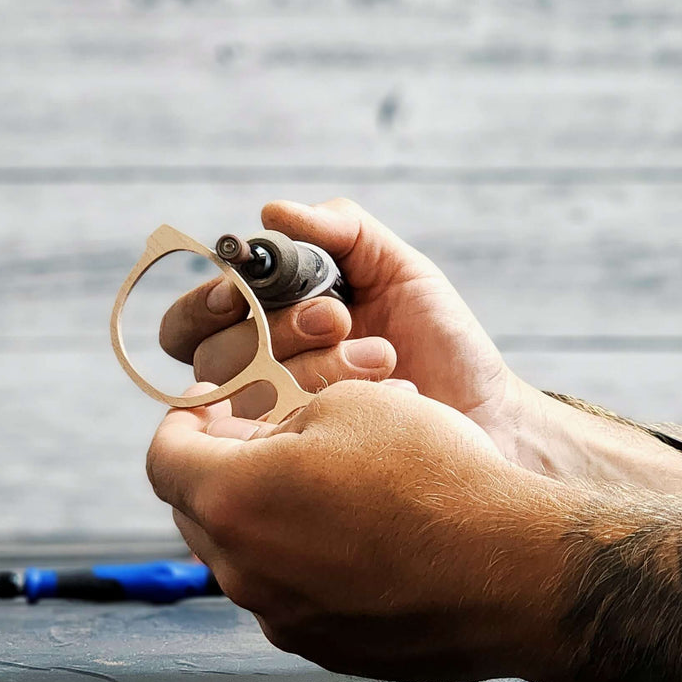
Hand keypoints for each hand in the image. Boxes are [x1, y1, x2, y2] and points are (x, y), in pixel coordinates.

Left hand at [146, 380, 552, 681]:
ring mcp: (282, 620)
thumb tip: (266, 444)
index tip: (210, 402)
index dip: (182, 420)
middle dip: (218, 469)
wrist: (514, 572)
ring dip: (263, 519)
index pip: (164, 458)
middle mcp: (242, 572)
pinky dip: (303, 563)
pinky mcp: (324, 650)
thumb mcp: (352, 405)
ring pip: (245, 558)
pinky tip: (357, 536)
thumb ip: (282, 420)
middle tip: (260, 437)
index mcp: (233, 501)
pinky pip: (290, 597)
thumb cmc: (436, 478)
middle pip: (197, 514)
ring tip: (321, 486)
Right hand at [160, 197, 511, 433]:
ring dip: (316, 367)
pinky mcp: (303, 469)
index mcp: (265, 327)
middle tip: (340, 318)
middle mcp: (260, 381)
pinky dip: (335, 404)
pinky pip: (282, 439)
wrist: (489, 410)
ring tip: (382, 357)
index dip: (205, 305)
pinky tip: (385, 393)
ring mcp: (279, 430)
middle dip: (277, 329)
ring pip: (249, 398)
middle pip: (213, 358)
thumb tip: (272, 212)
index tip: (242, 292)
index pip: (191, 322)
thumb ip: (340, 230)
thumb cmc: (441, 341)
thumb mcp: (397, 268)